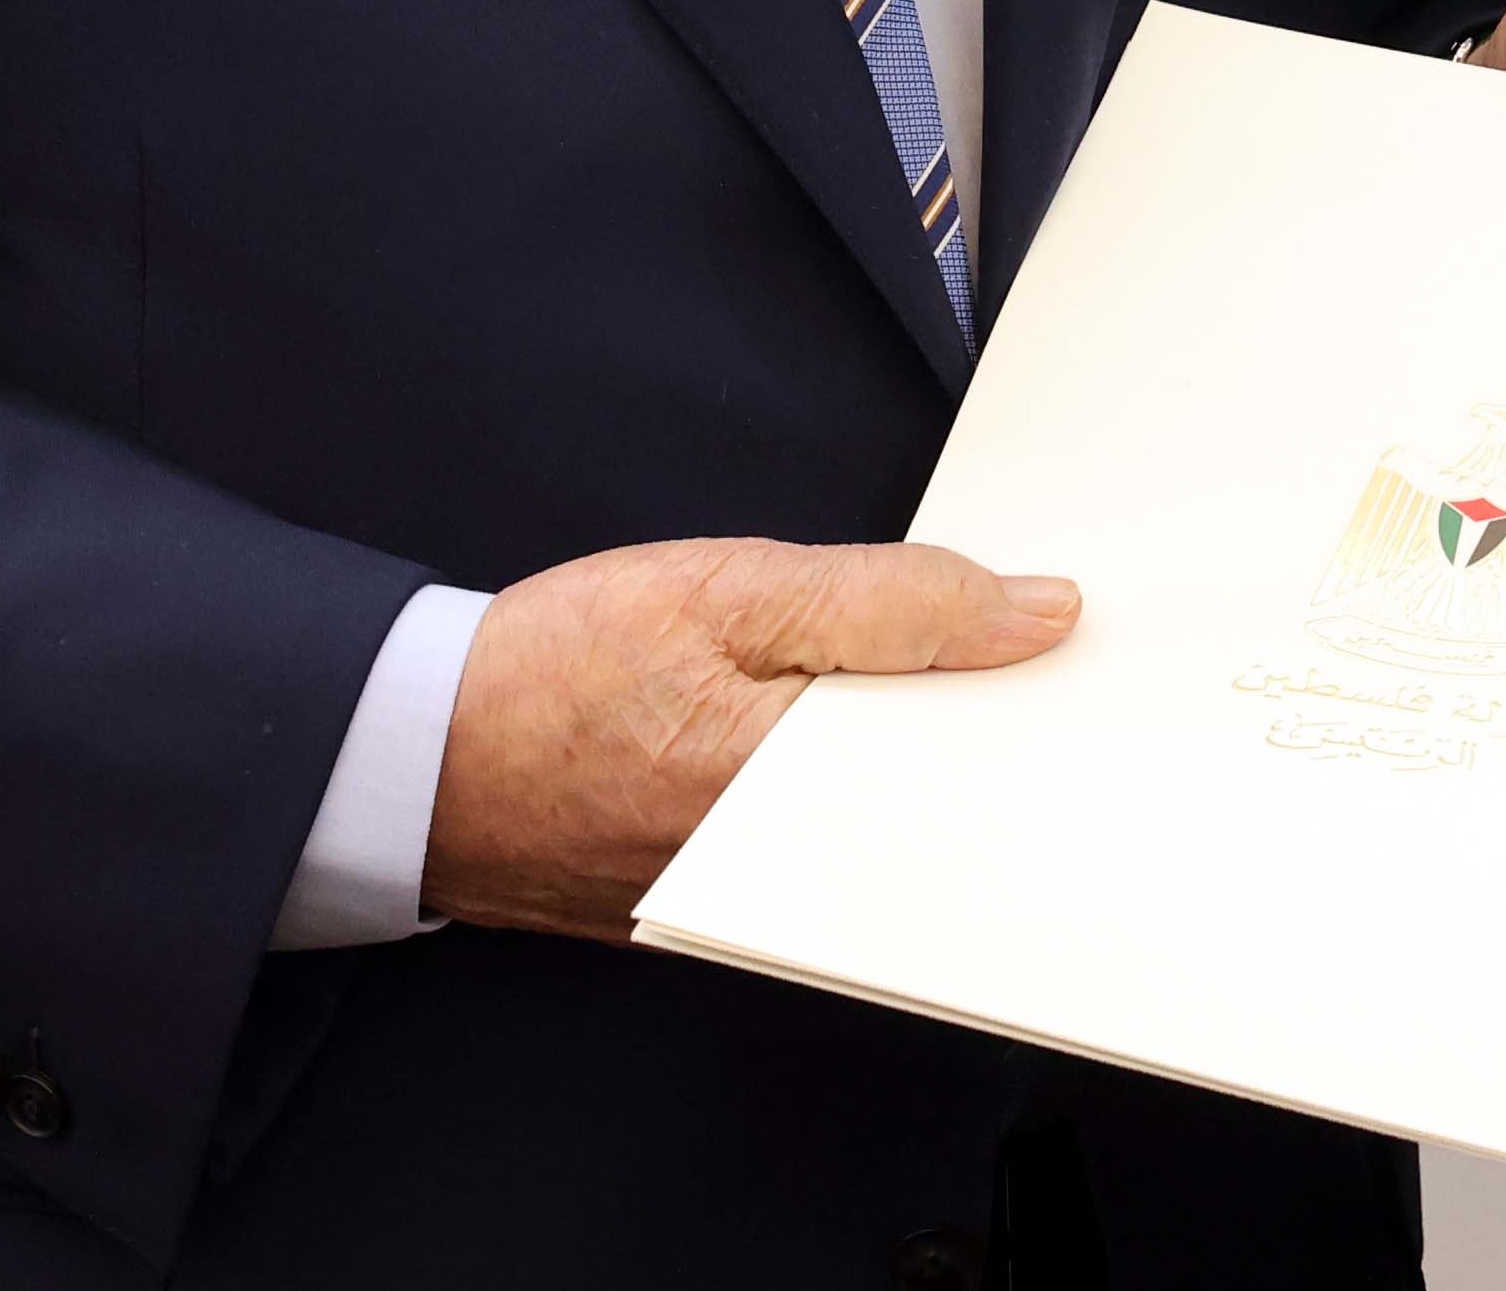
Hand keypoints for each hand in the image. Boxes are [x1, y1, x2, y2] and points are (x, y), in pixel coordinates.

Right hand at [421, 536, 1077, 938]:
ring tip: (962, 690)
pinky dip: (868, 798)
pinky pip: (840, 859)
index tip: (1090, 660)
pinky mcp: (734, 914)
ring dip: (935, 769)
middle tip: (1042, 663)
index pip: (979, 769)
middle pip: (950, 815)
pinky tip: (873, 739)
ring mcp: (766, 912)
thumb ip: (892, 601)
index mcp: (806, 795)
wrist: (414, 758)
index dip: (1041, 708)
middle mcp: (800, 881)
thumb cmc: (552, 672)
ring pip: (899, 839)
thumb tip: (1036, 612)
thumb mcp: (727, 591)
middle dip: (999, 742)